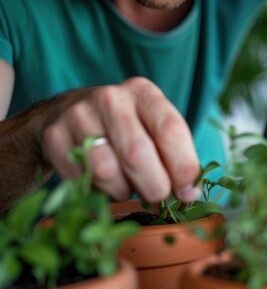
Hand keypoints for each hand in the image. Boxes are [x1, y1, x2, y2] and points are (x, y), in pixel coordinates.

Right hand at [40, 77, 200, 202]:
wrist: (68, 114)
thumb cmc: (126, 127)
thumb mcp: (154, 128)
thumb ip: (176, 156)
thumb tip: (189, 194)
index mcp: (143, 92)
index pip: (170, 130)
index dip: (183, 167)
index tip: (188, 192)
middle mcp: (111, 98)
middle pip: (137, 153)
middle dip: (154, 186)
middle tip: (158, 196)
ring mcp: (78, 115)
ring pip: (106, 171)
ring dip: (123, 191)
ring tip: (127, 185)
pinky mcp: (55, 136)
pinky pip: (81, 180)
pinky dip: (97, 191)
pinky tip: (102, 181)